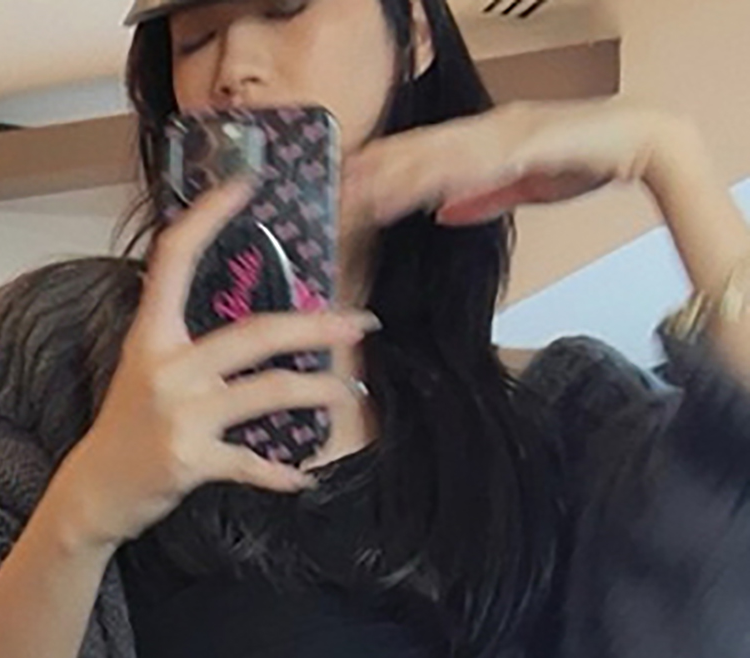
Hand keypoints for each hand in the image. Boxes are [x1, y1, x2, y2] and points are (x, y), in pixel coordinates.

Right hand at [54, 178, 378, 549]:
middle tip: (360, 323)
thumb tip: (245, 319)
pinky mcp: (190, 461)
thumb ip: (183, 341)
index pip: (175, 259)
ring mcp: (180, 416)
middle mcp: (167, 370)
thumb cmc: (125, 429)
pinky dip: (281, 473)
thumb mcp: (142, 370)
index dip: (208, 216)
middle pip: (255, 333)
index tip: (246, 184)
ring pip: (269, 392)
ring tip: (347, 393)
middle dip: (317, 326)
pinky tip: (303, 476)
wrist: (93, 492)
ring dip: (319, 391)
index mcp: (151, 337)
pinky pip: (250, 463)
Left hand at [342, 96, 685, 228]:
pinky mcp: (524, 145)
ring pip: (434, 155)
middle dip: (373, 171)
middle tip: (331, 191)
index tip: (345, 184)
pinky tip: (411, 191)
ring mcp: (504, 133)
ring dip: (392, 175)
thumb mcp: (521, 186)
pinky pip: (472, 164)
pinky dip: (439, 177)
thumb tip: (439, 211)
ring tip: (355, 195)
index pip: (421, 152)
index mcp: (485, 136)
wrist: (644, 138)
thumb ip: (479, 197)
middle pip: (417, 150)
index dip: (380, 167)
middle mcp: (488, 128)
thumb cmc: (588, 158)